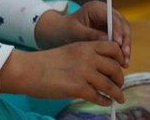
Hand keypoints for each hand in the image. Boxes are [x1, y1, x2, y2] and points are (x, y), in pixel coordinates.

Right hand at [0, 42, 125, 104]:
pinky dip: (104, 101)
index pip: (113, 47)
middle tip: (119, 84)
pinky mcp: (78, 88)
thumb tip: (101, 70)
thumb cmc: (45, 62)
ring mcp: (83, 72)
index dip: (120, 57)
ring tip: (119, 98)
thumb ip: (86, 56)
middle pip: (115, 67)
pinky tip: (104, 102)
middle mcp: (87, 57)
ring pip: (110, 85)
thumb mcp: (69, 51)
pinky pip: (98, 97)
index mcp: (84, 45)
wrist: (28, 70)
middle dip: (120, 78)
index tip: (121, 65)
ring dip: (117, 93)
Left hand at [34, 1, 130, 65]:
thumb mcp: (75, 32)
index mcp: (96, 8)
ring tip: (125, 63)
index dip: (117, 30)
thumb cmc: (66, 30)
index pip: (112, 17)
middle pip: (122, 24)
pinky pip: (121, 40)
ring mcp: (109, 21)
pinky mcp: (111, 31)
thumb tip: (106, 39)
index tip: (118, 44)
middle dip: (125, 40)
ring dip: (126, 47)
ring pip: (124, 33)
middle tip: (125, 55)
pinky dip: (122, 51)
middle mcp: (105, 12)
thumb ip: (89, 34)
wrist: (62, 32)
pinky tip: (122, 63)